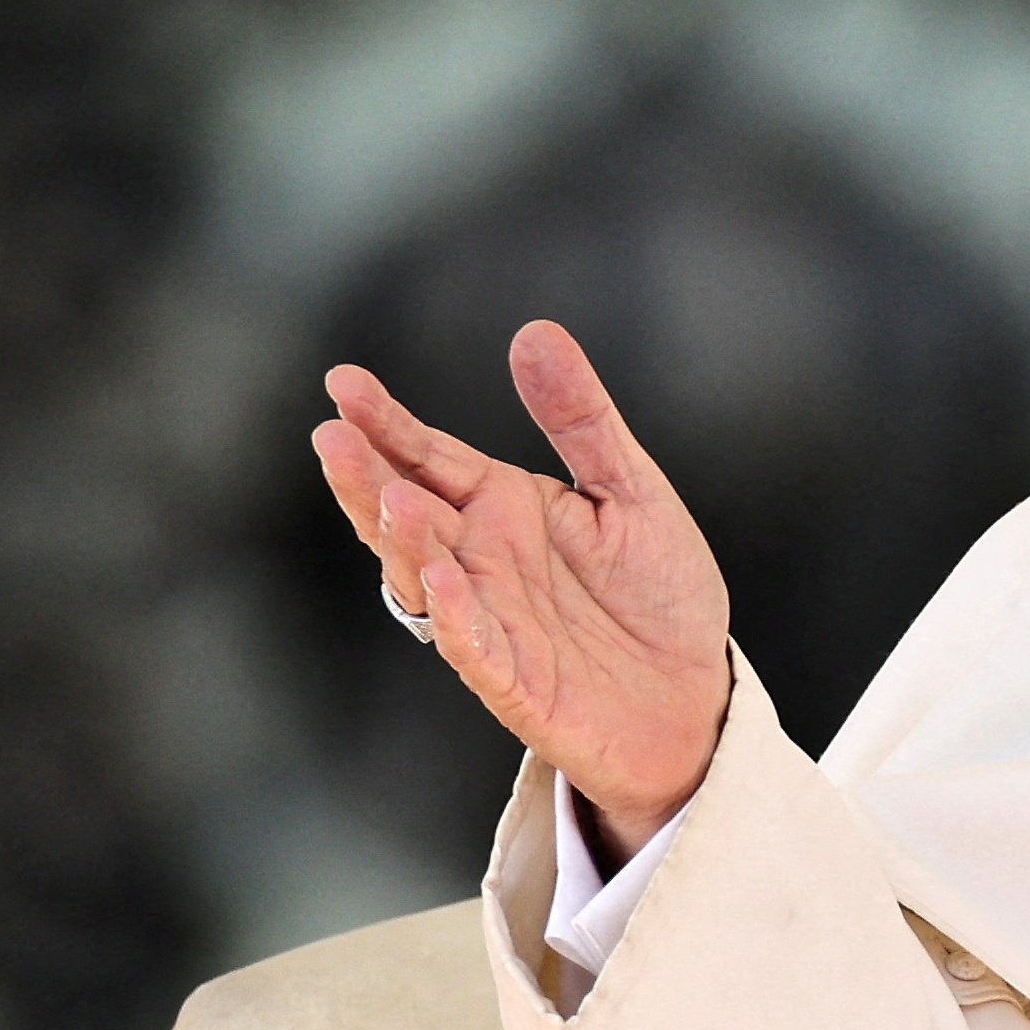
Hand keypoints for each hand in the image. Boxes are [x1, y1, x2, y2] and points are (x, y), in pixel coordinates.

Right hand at [313, 321, 731, 861]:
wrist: (696, 695)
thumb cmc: (658, 597)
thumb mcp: (631, 491)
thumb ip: (581, 419)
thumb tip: (535, 333)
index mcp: (504, 509)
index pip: (430, 458)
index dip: (387, 424)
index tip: (343, 384)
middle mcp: (482, 560)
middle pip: (407, 513)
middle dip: (368, 479)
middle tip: (333, 436)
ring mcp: (489, 619)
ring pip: (424, 577)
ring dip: (404, 541)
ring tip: (391, 497)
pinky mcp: (513, 680)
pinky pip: (472, 644)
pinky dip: (453, 614)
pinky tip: (442, 577)